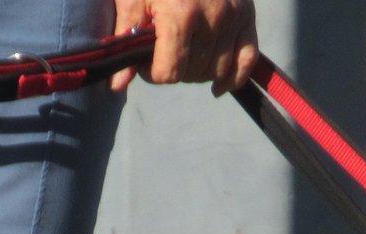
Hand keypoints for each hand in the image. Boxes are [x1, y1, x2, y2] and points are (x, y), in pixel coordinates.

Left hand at [110, 0, 256, 95]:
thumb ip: (127, 38)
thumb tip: (117, 86)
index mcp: (181, 15)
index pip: (169, 72)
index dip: (152, 73)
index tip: (144, 60)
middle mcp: (212, 19)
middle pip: (192, 73)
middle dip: (173, 69)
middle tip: (162, 52)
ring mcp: (233, 18)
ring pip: (216, 70)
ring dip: (197, 72)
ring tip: (183, 54)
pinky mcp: (247, 16)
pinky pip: (247, 60)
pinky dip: (233, 77)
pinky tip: (217, 86)